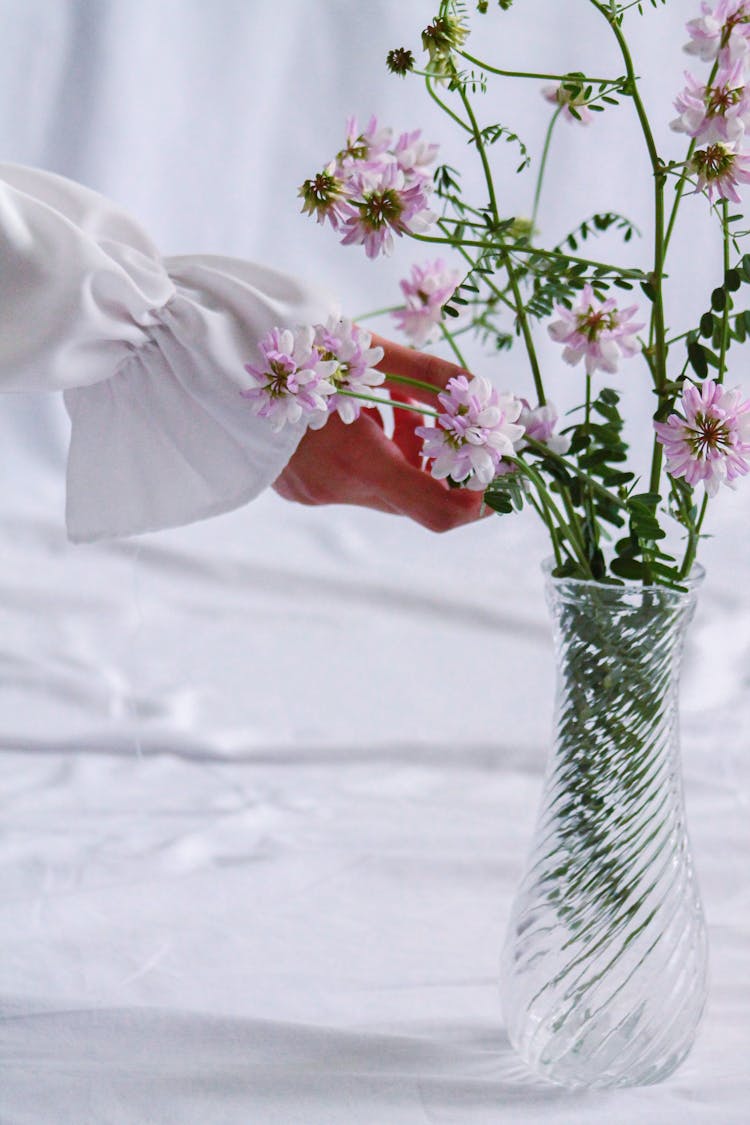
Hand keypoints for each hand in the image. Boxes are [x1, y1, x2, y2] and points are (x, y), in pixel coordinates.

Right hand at [272, 334, 487, 531]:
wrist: (207, 356)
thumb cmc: (291, 341)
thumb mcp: (370, 351)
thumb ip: (433, 376)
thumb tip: (485, 395)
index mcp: (355, 456)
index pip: (440, 510)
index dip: (481, 499)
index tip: (499, 471)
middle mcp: (333, 486)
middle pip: (414, 495)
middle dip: (440, 460)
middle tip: (448, 417)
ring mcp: (309, 492)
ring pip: (384, 486)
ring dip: (405, 450)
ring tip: (392, 399)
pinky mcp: (294, 486)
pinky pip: (353, 480)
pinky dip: (372, 450)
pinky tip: (360, 409)